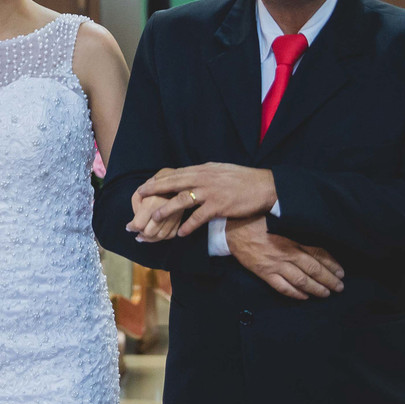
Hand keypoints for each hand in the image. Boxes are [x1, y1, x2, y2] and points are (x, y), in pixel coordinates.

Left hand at [126, 192, 185, 242]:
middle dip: (140, 234)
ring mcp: (174, 216)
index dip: (131, 228)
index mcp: (152, 203)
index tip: (128, 227)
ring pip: (160, 236)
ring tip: (143, 237)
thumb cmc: (153, 186)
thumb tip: (136, 223)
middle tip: (136, 232)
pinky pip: (171, 234)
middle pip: (150, 232)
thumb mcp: (139, 192)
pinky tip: (155, 234)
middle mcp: (164, 211)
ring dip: (150, 239)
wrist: (174, 181)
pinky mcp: (180, 218)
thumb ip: (135, 207)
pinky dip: (162, 237)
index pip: (139, 224)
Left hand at [137, 163, 276, 237]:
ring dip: (166, 210)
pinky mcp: (219, 206)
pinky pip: (198, 218)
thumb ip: (204, 174)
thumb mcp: (220, 171)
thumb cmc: (243, 179)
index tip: (145, 184)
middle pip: (173, 183)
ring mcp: (210, 192)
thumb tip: (189, 176)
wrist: (265, 186)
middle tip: (139, 196)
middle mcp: (203, 179)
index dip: (159, 180)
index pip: (176, 174)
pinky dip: (188, 226)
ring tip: (155, 218)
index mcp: (203, 170)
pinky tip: (180, 233)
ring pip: (182, 201)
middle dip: (154, 189)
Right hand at [226, 216, 343, 300]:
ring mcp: (276, 265)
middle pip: (314, 269)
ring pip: (301, 281)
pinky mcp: (264, 273)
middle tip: (340, 287)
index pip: (318, 253)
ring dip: (316, 289)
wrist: (232, 228)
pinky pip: (283, 287)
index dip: (331, 263)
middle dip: (329, 279)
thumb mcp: (279, 219)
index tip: (341, 271)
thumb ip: (295, 226)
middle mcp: (287, 254)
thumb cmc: (256, 220)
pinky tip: (304, 297)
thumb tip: (312, 228)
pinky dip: (295, 294)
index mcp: (292, 239)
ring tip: (327, 294)